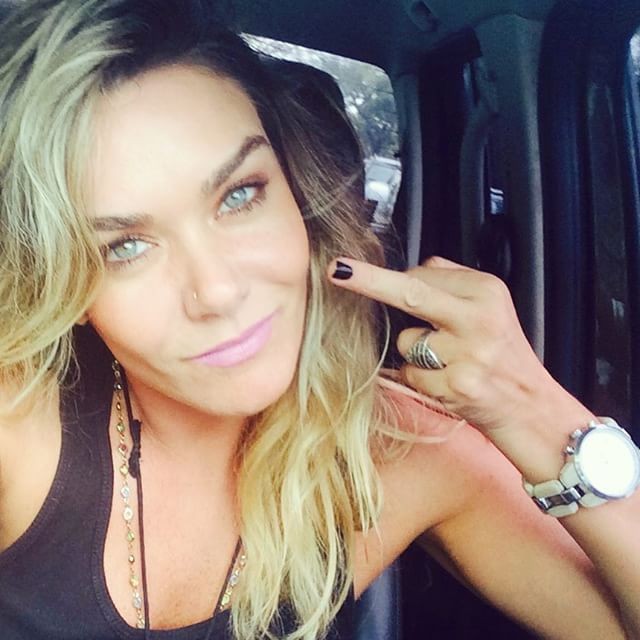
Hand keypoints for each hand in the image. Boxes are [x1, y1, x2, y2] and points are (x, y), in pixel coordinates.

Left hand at [328, 255, 567, 435]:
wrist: (533, 411)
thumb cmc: (506, 358)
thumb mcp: (493, 309)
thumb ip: (456, 282)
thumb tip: (418, 266)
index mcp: (488, 292)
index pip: (425, 273)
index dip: (394, 280)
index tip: (354, 269)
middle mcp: (479, 318)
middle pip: (411, 291)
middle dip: (369, 280)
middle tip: (337, 271)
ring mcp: (469, 353)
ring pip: (408, 341)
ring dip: (417, 353)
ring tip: (452, 363)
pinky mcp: (458, 386)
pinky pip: (412, 374)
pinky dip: (421, 380)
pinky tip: (450, 383)